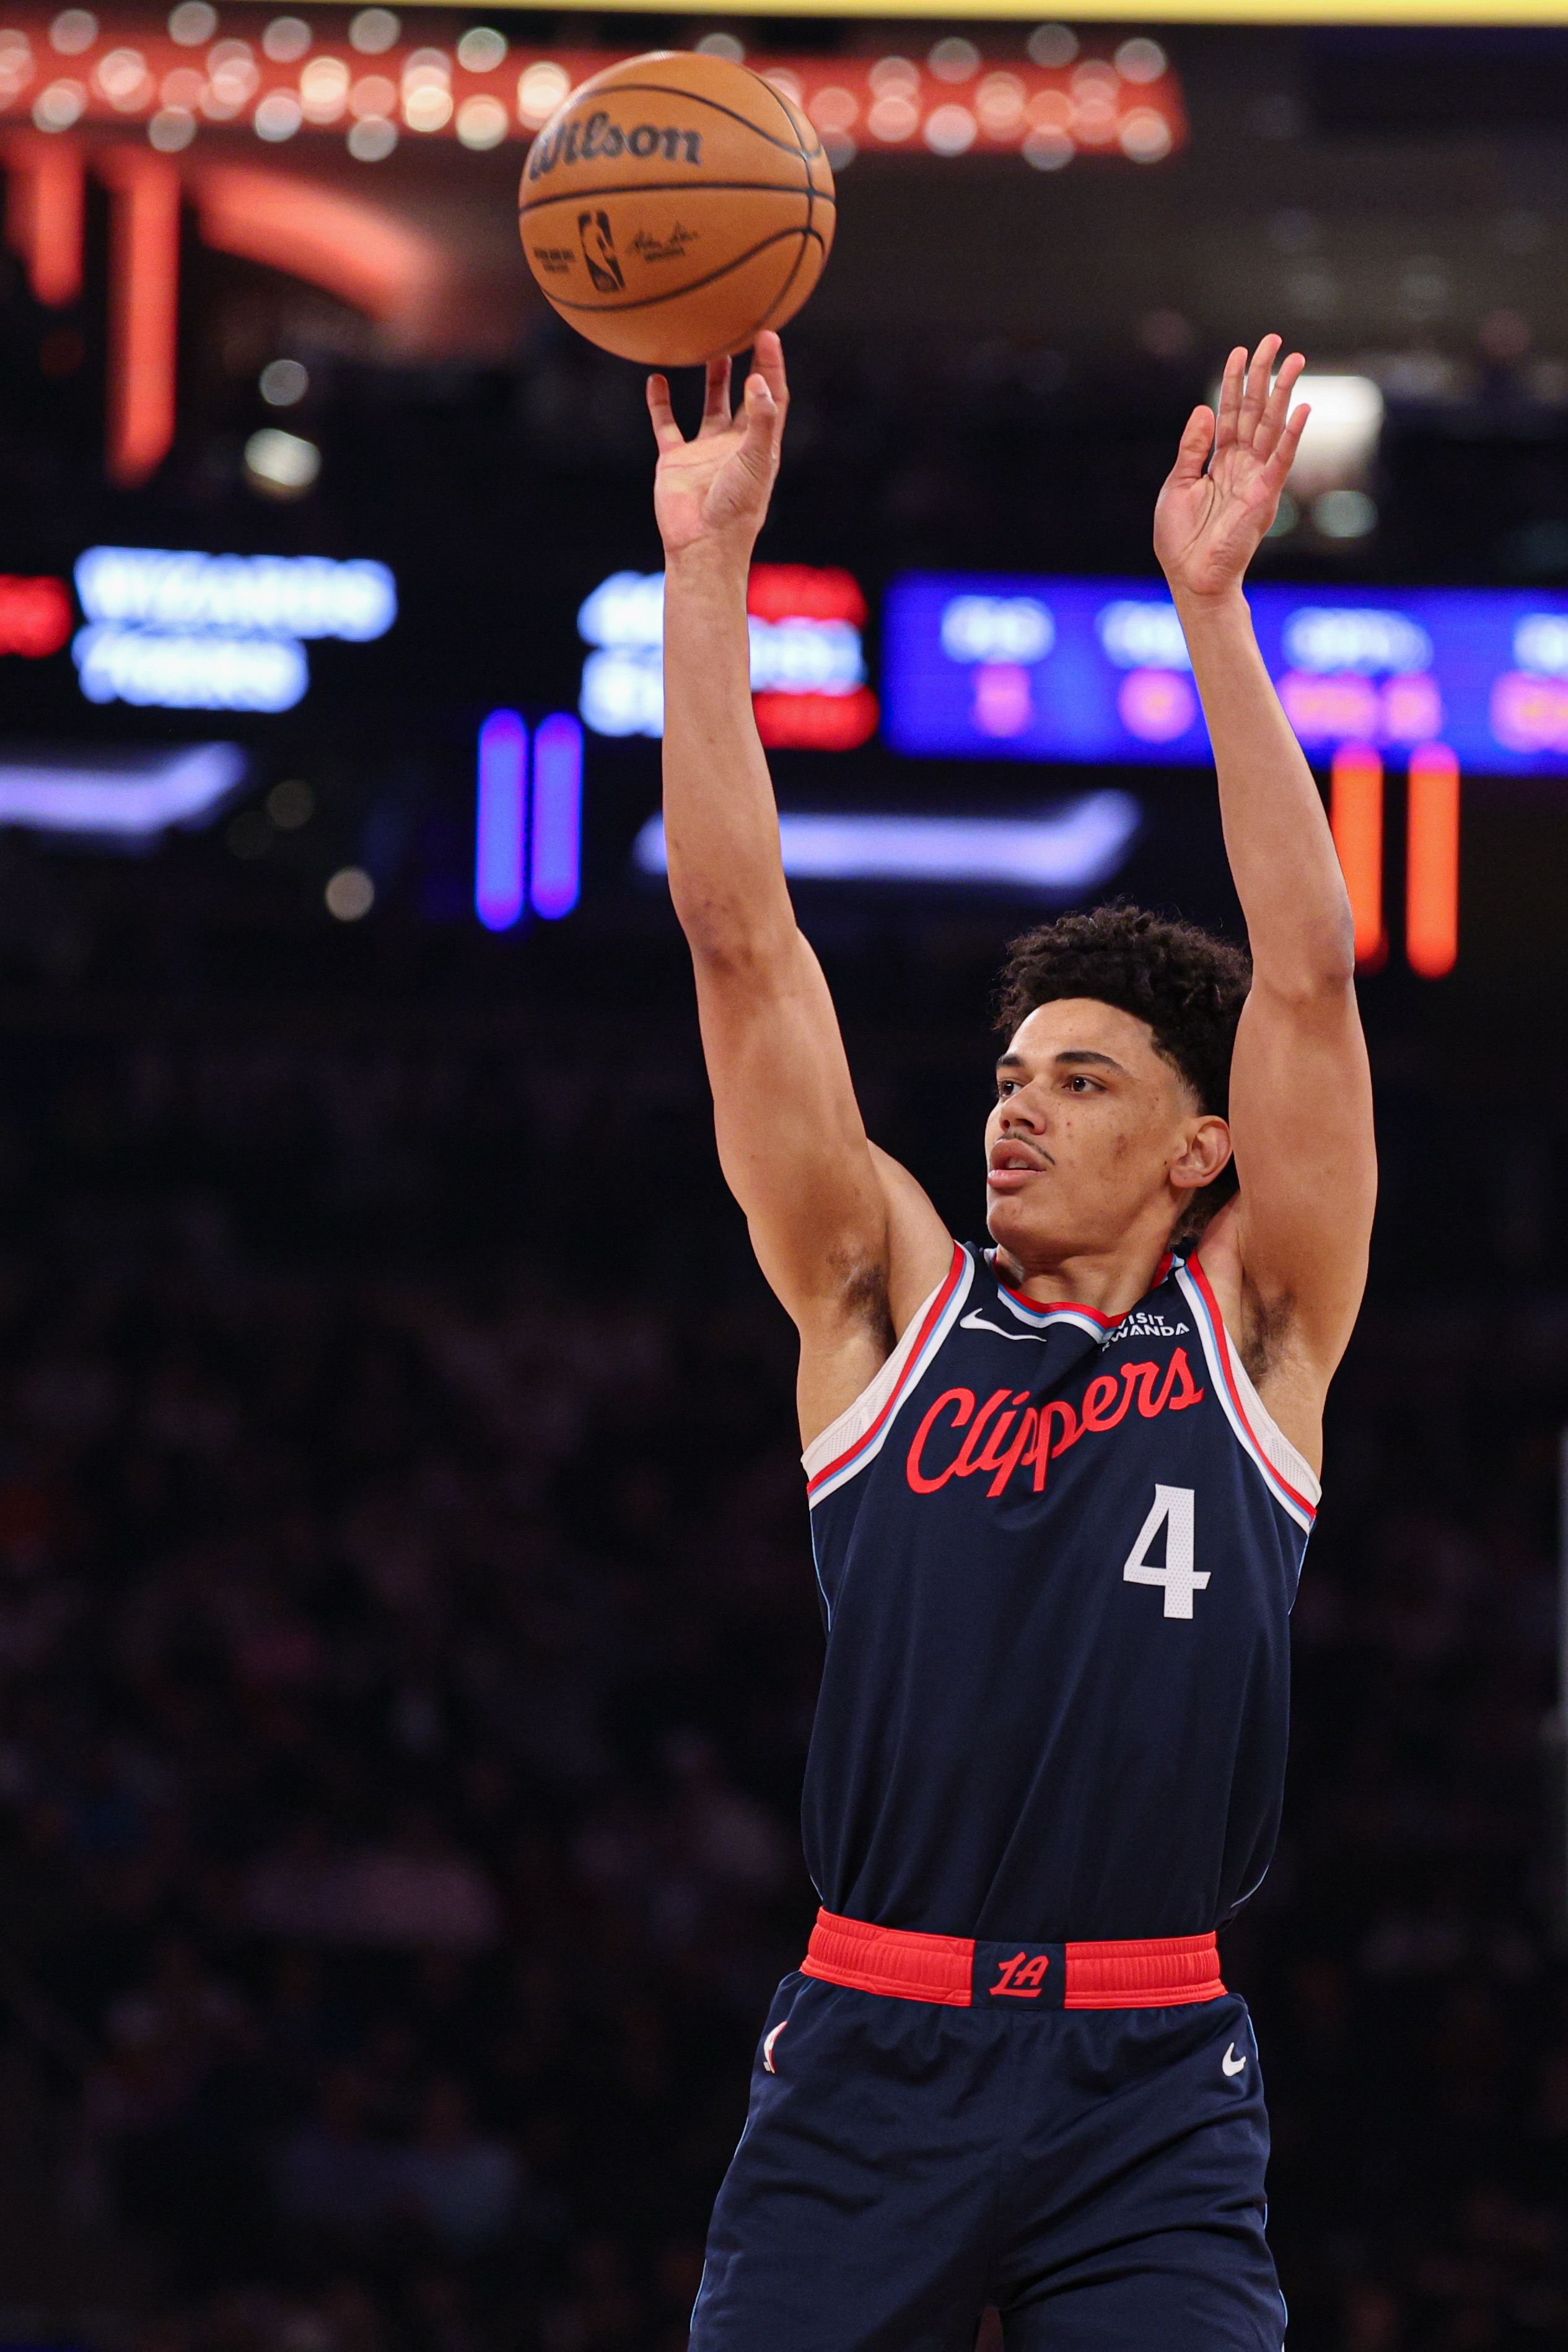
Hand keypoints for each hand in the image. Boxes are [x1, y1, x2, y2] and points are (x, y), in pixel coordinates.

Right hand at [647, 333, 787, 562]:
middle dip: (747, 366)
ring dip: (713, 380)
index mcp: (761, 446)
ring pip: (710, 407)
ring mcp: (704, 452)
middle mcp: (734, 445)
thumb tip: (758, 380)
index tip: (768, 334)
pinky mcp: (675, 461)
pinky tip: (656, 378)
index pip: (772, 398)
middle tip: (743, 330)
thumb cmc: (736, 508)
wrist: (702, 543)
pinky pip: (666, 425)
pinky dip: (660, 403)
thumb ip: (761, 420)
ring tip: (711, 346)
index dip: (772, 366)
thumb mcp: (756, 461)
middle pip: (746, 397)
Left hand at [1154, 336, 1308, 601]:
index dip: (1234, 383)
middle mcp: (1242, 465)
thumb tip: (1205, 408)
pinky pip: (1282, 459)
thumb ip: (1192, 448)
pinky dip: (1293, 434)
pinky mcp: (1265, 496)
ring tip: (1295, 359)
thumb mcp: (1178, 485)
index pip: (1230, 413)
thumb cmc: (1182, 540)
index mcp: (1220, 462)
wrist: (1192, 578)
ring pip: (1273, 426)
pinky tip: (1302, 408)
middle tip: (1274, 340)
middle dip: (1264, 375)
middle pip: (1255, 411)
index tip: (1239, 352)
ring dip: (1284, 392)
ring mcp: (1257, 479)